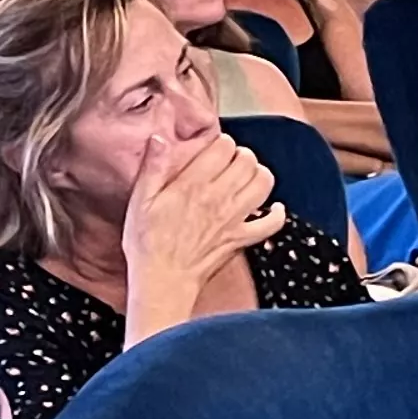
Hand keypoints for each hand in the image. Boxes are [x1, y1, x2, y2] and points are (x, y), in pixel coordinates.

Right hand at [121, 128, 281, 312]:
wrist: (162, 280)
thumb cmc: (146, 242)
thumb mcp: (140, 200)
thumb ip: (153, 167)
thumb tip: (160, 138)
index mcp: (192, 185)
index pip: (222, 147)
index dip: (221, 143)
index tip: (214, 149)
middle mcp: (218, 198)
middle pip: (247, 161)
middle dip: (242, 155)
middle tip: (232, 161)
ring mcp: (233, 219)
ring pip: (263, 184)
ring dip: (259, 175)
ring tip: (247, 177)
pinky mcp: (241, 238)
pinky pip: (272, 223)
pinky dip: (277, 213)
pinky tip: (272, 207)